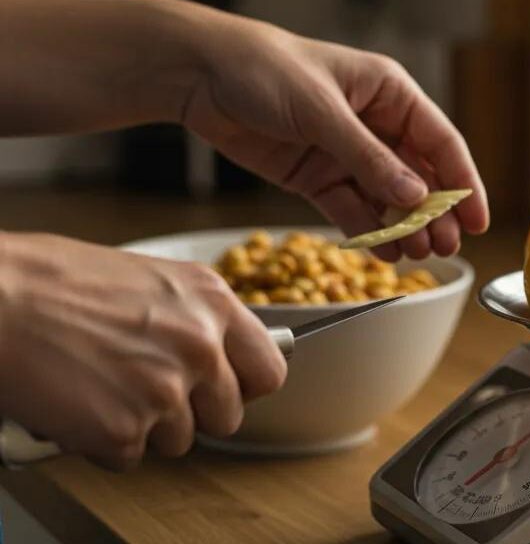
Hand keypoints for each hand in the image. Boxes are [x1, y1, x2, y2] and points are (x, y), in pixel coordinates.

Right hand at [0, 233, 286, 469]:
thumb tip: (215, 350)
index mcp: (212, 302)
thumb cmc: (52, 282)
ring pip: (180, 441)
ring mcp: (166, 390)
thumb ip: (191, 318)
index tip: (224, 388)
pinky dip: (99, 443)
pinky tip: (76, 406)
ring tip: (100, 388)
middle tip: (147, 393)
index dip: (243, 385)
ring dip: (143, 428)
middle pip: (228, 415)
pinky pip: (128, 458)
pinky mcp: (126, 429)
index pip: (269, 369)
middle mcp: (200, 346)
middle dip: (191, 413)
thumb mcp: (149, 281)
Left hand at [181, 17, 488, 260]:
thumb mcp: (322, 111)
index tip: (477, 220)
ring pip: (387, 198)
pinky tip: (382, 250)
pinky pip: (352, 209)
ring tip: (414, 253)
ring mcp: (346, 153)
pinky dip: (367, 231)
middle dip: (434, 213)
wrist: (200, 75)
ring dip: (402, 227)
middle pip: (419, 176)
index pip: (440, 142)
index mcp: (389, 93)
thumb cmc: (265, 68)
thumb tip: (415, 197)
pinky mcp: (318, 176)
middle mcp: (375, 124)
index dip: (463, 182)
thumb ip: (369, 158)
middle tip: (445, 247)